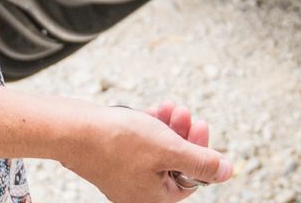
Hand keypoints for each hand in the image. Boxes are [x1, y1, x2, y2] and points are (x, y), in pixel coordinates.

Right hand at [59, 101, 231, 201]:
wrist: (73, 130)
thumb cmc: (120, 142)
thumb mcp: (170, 150)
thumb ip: (201, 162)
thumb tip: (228, 171)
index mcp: (153, 198)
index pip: (190, 180)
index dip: (200, 151)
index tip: (201, 124)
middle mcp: (138, 191)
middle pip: (173, 162)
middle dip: (182, 133)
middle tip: (184, 111)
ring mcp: (123, 175)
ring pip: (157, 148)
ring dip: (167, 125)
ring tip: (169, 106)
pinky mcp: (112, 157)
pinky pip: (138, 142)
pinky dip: (149, 125)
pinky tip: (153, 108)